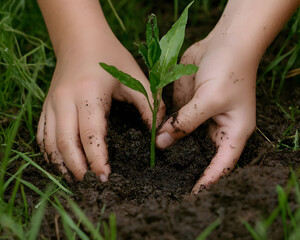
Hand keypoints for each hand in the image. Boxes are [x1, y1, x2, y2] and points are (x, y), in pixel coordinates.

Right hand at [37, 35, 164, 181]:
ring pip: (49, 142)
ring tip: (77, 178)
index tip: (106, 176)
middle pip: (66, 143)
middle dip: (79, 167)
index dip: (97, 158)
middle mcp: (65, 100)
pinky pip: (42, 134)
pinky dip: (49, 152)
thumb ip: (149, 104)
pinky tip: (61, 162)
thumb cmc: (110, 57)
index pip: (90, 133)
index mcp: (88, 92)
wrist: (81, 38)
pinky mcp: (47, 105)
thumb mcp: (135, 77)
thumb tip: (157, 131)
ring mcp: (52, 103)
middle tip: (93, 183)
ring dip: (61, 164)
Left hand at [156, 38, 256, 192]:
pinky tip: (151, 138)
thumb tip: (160, 142)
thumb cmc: (229, 71)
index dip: (208, 180)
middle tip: (165, 181)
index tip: (190, 193)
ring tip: (153, 164)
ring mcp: (200, 117)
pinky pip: (174, 123)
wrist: (224, 42)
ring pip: (184, 139)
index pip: (222, 164)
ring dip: (171, 148)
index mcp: (232, 132)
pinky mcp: (187, 106)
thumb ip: (185, 122)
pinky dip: (165, 131)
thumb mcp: (210, 100)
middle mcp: (216, 128)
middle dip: (186, 165)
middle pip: (201, 154)